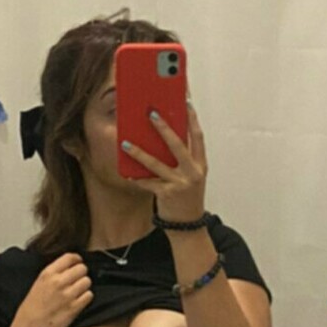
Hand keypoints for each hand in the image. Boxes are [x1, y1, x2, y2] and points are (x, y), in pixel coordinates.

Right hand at [8, 253, 93, 326]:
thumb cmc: (30, 310)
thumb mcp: (37, 284)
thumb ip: (52, 275)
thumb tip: (67, 269)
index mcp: (47, 274)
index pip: (69, 257)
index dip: (77, 259)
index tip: (78, 262)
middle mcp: (58, 282)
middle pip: (82, 268)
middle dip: (81, 274)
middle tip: (77, 280)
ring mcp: (68, 295)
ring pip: (87, 281)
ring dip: (84, 286)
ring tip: (77, 292)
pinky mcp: (74, 308)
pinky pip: (89, 295)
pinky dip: (86, 297)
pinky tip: (78, 301)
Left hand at [121, 99, 206, 222]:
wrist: (188, 224)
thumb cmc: (187, 195)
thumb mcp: (191, 175)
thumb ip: (183, 158)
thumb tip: (163, 136)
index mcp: (201, 164)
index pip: (198, 137)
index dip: (192, 119)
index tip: (185, 102)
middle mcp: (193, 172)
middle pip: (177, 145)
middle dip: (164, 128)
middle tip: (151, 113)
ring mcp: (180, 184)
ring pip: (157, 164)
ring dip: (140, 153)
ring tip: (126, 143)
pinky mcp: (167, 194)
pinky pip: (148, 183)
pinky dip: (137, 178)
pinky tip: (126, 173)